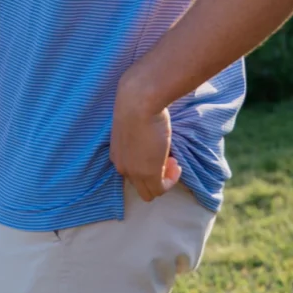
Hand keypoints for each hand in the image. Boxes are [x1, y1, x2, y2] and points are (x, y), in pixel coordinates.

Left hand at [109, 79, 180, 201]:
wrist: (138, 102)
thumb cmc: (136, 107)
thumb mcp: (133, 127)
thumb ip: (138, 139)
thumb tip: (150, 142)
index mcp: (116, 155)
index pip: (131, 173)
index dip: (147, 167)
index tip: (159, 154)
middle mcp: (121, 167)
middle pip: (139, 185)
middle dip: (156, 175)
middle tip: (168, 159)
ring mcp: (134, 172)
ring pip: (149, 191)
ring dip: (164, 179)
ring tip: (172, 161)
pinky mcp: (149, 174)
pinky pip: (161, 189)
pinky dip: (171, 180)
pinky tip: (176, 165)